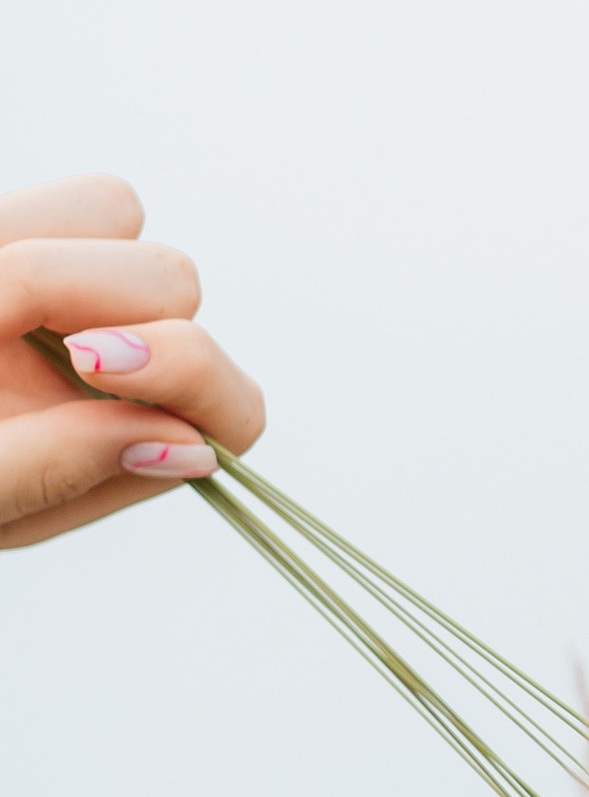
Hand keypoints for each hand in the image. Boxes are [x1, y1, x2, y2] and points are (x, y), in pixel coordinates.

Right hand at [0, 173, 265, 550]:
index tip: (90, 360)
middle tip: (0, 318)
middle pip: (177, 282)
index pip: (232, 406)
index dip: (181, 368)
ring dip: (48, 253)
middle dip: (95, 290)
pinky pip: (74, 200)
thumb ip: (61, 471)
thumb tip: (189, 446)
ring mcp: (82, 290)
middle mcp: (132, 360)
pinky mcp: (34, 234)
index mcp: (139, 441)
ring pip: (121, 214)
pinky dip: (18, 223)